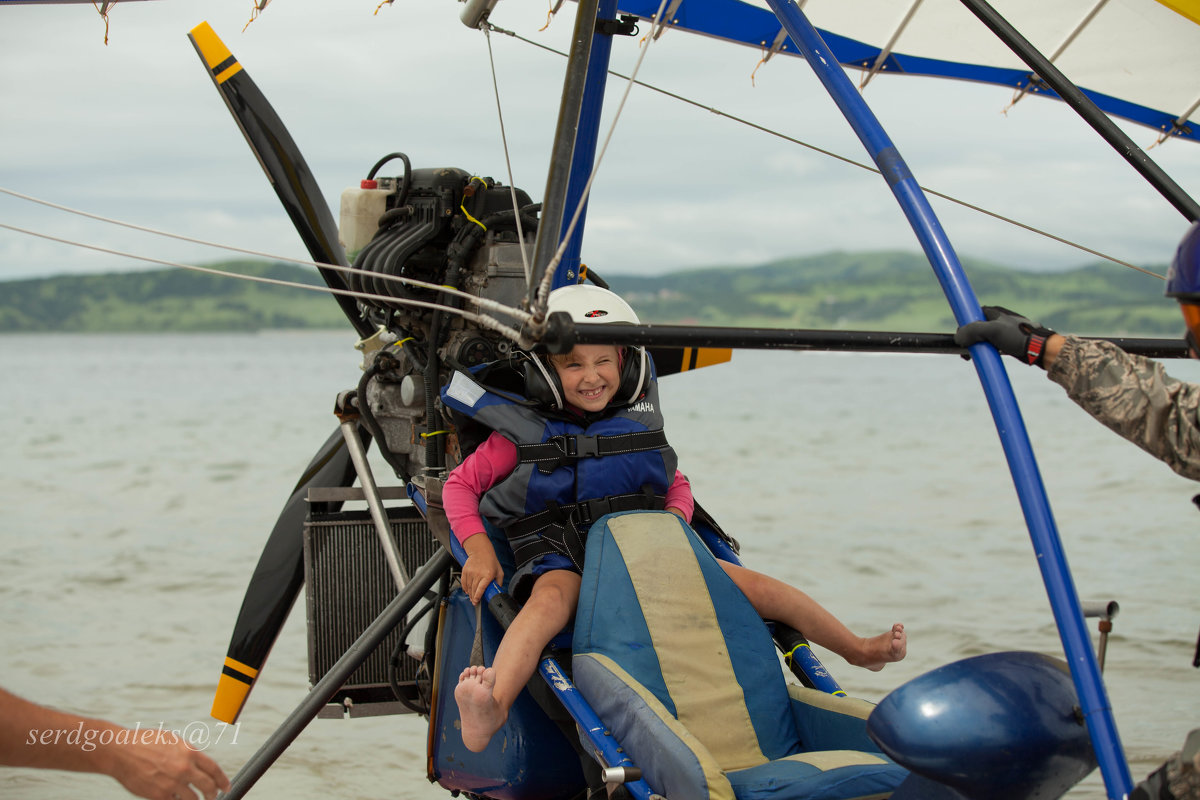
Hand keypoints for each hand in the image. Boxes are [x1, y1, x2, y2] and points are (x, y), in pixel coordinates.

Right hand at [106, 733, 229, 799]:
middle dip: (213, 794)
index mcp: (189, 752)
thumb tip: (199, 764)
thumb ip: (188, 753)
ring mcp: (172, 783)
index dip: (222, 780)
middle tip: (213, 796)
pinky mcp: (159, 795)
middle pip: (208, 786)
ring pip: (193, 798)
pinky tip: (175, 798)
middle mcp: (184, 768)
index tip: (225, 786)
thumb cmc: (145, 744)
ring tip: (195, 799)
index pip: (214, 769)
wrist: (121, 752)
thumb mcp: (173, 741)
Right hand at [460, 534, 503, 604]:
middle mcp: (478, 574)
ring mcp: (470, 572)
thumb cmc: (491, 561)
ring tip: (471, 597)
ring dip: (469, 594)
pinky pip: (463, 582)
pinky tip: (467, 591)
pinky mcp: (465, 570)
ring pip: (468, 587)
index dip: (478, 597)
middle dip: (473, 598)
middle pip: (474, 589)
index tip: (477, 601)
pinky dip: (465, 588)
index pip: (481, 589)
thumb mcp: (499, 571)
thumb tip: (497, 591)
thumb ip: (499, 582)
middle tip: (474, 602)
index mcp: (488, 575)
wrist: (480, 550)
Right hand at [954, 306, 1055, 366]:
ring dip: (977, 347)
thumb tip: (958, 337)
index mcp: (994, 312)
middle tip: (966, 352)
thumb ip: (973, 330)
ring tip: (974, 356)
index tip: (961, 340)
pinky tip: (986, 357)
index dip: (964, 328)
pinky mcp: (1008, 342)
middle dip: (969, 340)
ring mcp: (1003, 331)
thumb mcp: (993, 331)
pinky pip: (991, 345)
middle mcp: (998, 319)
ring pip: (983, 338)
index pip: (972, 316)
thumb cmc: (1018, 336)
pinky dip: (986, 351)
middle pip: (976, 328)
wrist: (1040, 349)